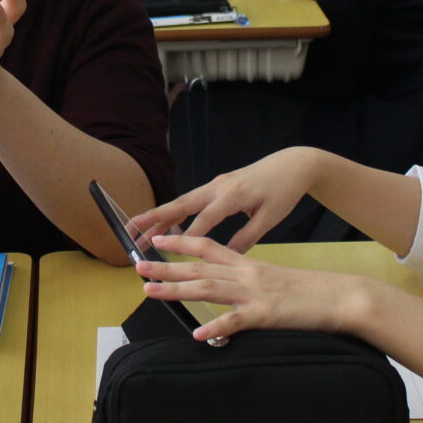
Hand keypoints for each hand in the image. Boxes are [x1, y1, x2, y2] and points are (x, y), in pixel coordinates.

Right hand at [128, 146, 319, 250]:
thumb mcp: (270, 217)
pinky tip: (164, 226)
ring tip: (138, 233)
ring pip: (181, 202)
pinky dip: (174, 213)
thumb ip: (247, 237)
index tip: (168, 253)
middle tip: (131, 234)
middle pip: (180, 205)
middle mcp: (218, 187)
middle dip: (153, 219)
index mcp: (233, 195)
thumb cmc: (283, 190)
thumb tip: (227, 257)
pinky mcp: (216, 186)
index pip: (204, 218)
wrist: (291, 164)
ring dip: (158, 217)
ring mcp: (215, 185)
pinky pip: (190, 201)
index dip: (186, 236)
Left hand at [136, 234, 372, 340]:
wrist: (342, 296)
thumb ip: (249, 283)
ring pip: (208, 288)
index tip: (157, 241)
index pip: (208, 248)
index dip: (181, 243)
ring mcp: (255, 293)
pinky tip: (197, 335)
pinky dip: (216, 327)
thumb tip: (228, 293)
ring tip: (150, 293)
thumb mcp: (274, 280)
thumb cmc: (310, 291)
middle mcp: (247, 274)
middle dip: (166, 268)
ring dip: (176, 290)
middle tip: (138, 269)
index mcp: (248, 264)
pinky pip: (237, 321)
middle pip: (198, 268)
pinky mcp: (267, 314)